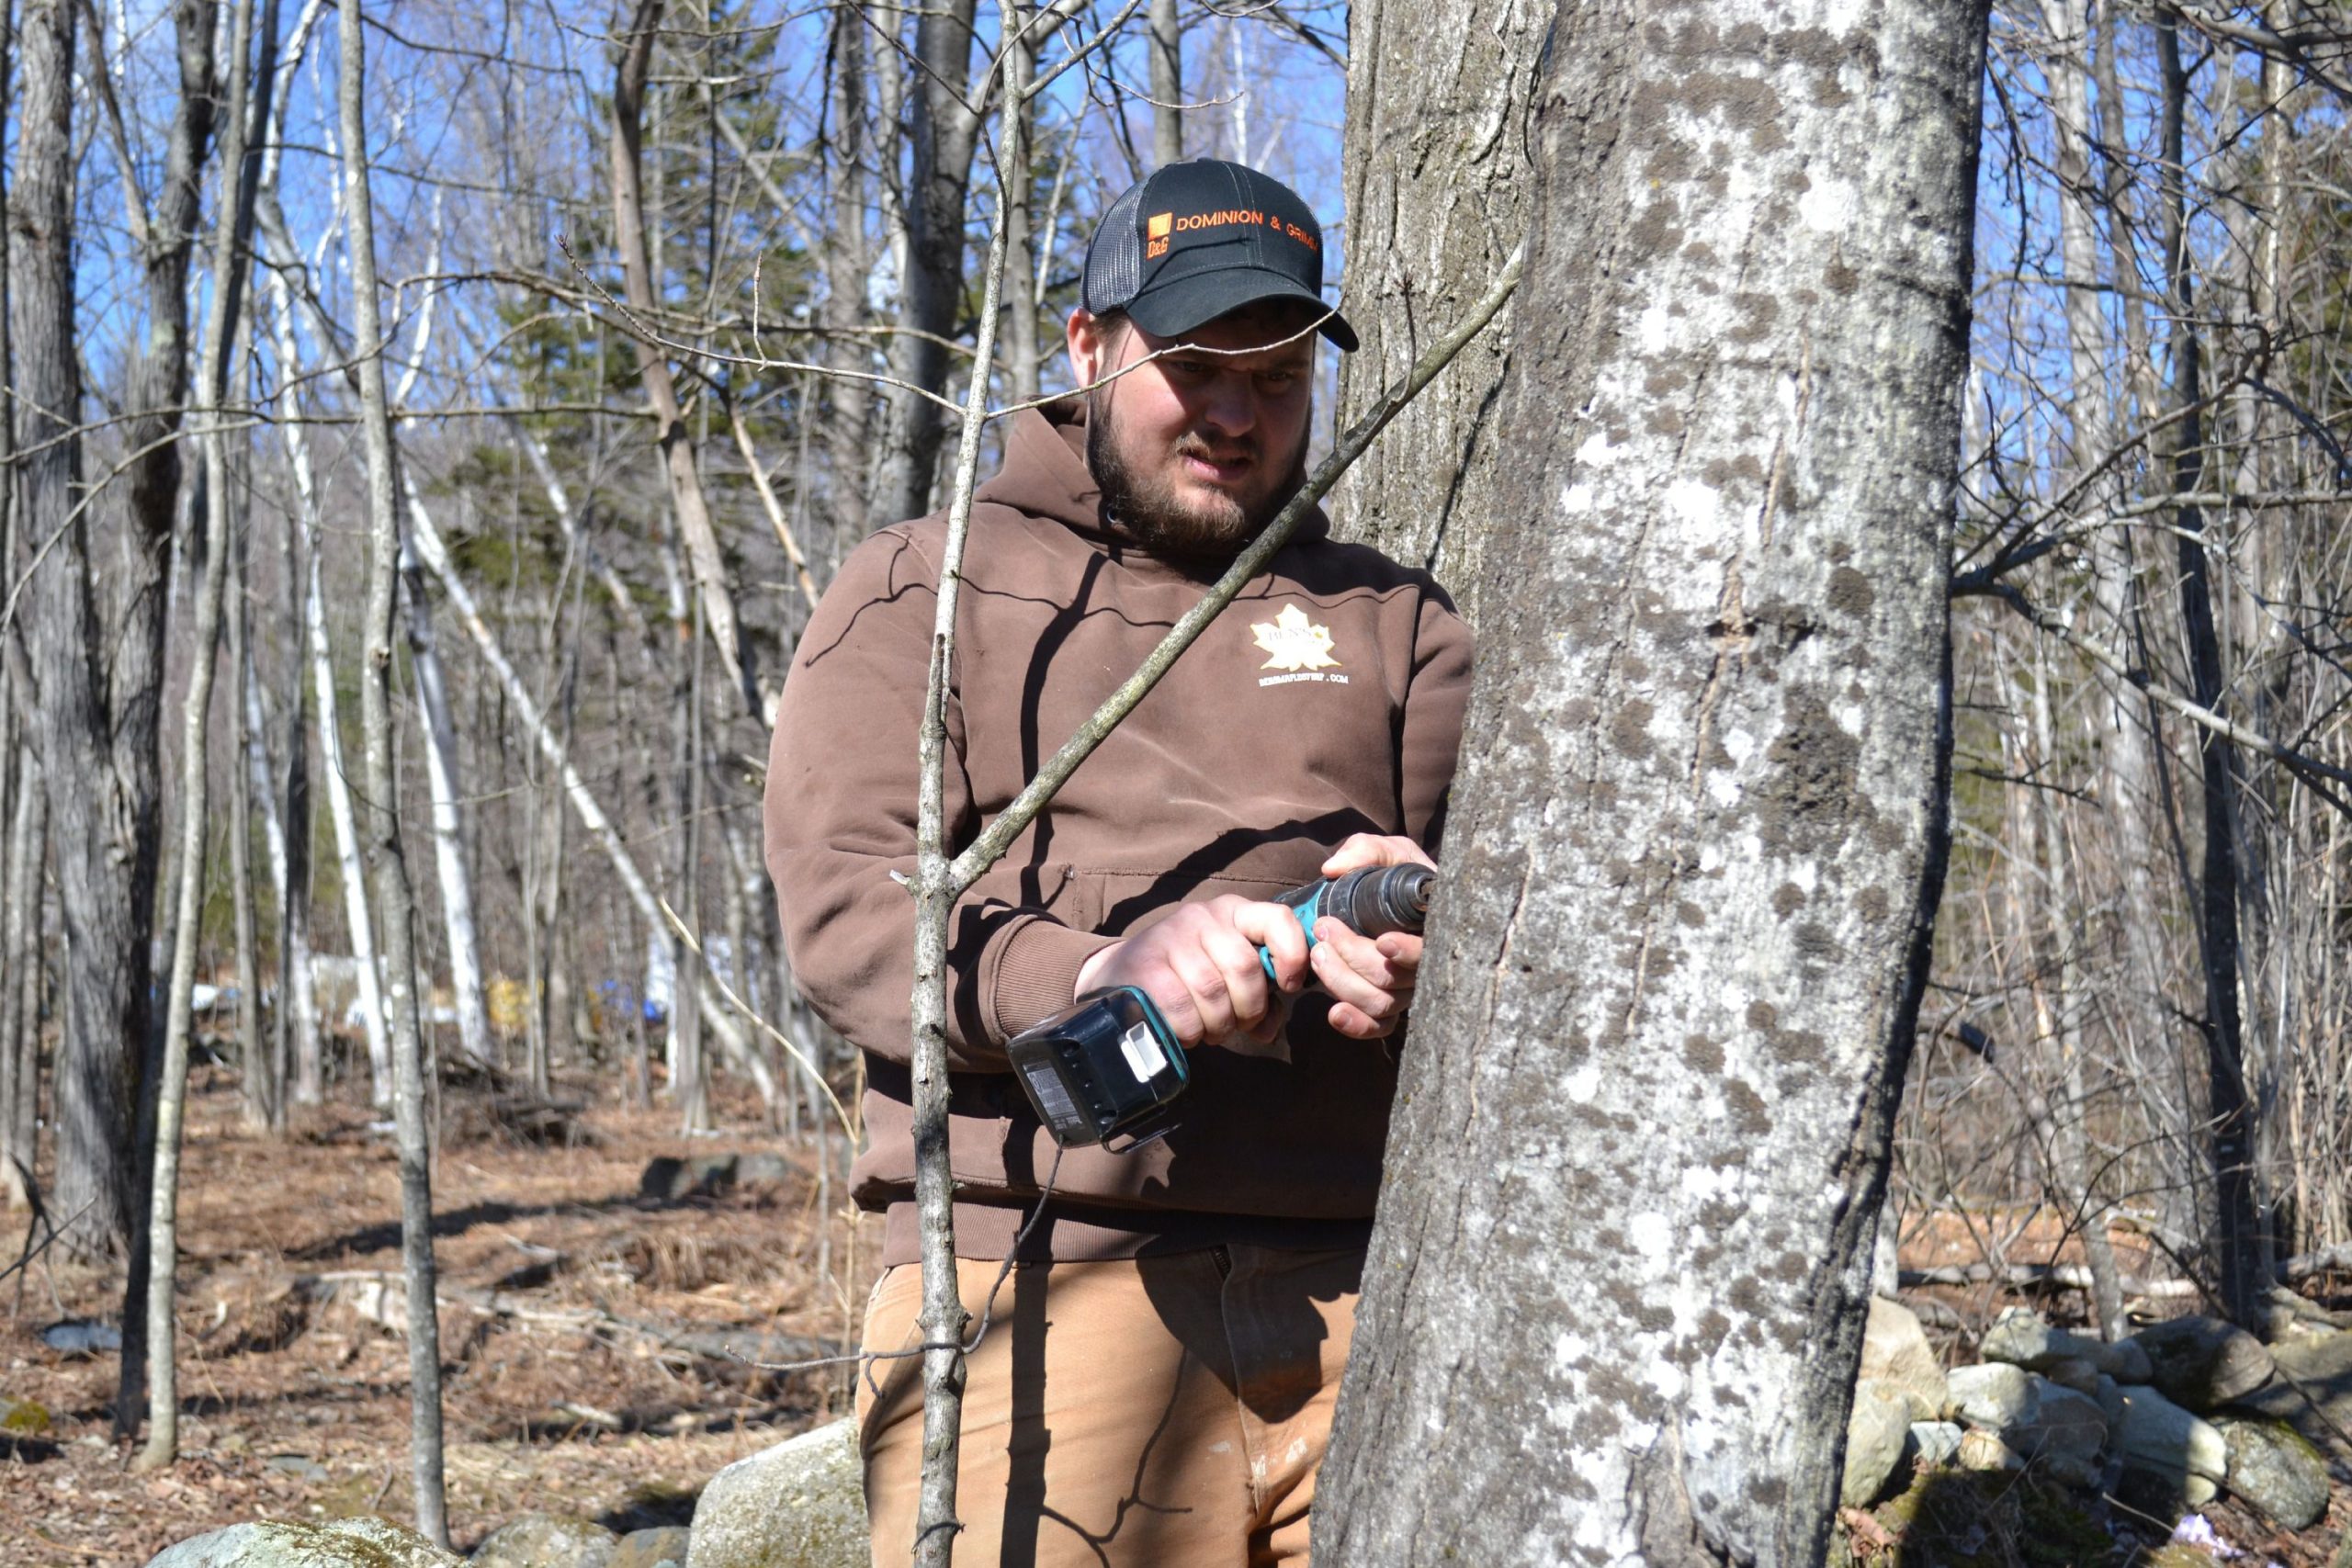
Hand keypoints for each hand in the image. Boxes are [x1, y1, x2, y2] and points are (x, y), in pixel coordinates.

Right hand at [1073, 895, 1312, 1047]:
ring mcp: (1171, 937)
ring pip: (1213, 992)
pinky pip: (1182, 1009)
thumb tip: (1269, 1029)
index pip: (1277, 919)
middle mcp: (1203, 917)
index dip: (1292, 955)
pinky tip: (1184, 1031)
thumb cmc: (1187, 979)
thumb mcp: (1228, 978)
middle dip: (1248, 1009)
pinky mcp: (1146, 965)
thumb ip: (1260, 998)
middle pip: (1244, 967)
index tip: (1288, 986)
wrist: (1121, 974)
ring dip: (1217, 1025)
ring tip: (1208, 1029)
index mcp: (1233, 913)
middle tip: (1236, 1024)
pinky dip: (1190, 1031)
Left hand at [1309, 834, 1434, 1039]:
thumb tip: (1333, 870)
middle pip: (1393, 978)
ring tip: (1318, 954)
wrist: (1387, 897)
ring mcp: (1406, 987)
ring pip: (1380, 1002)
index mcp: (1434, 928)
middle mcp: (1425, 964)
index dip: (1409, 952)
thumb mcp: (1387, 853)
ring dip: (1342, 982)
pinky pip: (1378, 1026)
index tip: (1383, 940)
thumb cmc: (1393, 874)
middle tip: (1324, 929)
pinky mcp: (1387, 1003)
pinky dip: (1356, 1025)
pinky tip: (1334, 1013)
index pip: (1430, 951)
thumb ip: (1365, 851)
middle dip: (1353, 956)